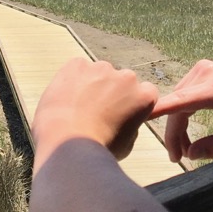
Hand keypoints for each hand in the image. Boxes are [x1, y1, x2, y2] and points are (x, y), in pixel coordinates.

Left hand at [32, 58, 159, 163]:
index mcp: (144, 96)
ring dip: (92, 85)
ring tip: (77, 108)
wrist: (68, 142)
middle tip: (96, 112)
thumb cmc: (99, 148)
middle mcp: (127, 77)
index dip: (133, 102)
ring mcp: (102, 68)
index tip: (123, 112)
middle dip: (112, 92)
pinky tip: (66, 98)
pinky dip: (73, 79)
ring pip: (99, 73)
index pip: (146, 92)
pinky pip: (78, 69)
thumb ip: (130, 125)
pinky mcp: (78, 64)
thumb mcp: (127, 144)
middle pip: (122, 80)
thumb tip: (123, 120)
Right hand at [151, 60, 212, 161]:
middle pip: (178, 105)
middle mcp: (208, 74)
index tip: (142, 115)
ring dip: (177, 126)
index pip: (184, 100)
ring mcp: (203, 68)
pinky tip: (187, 133)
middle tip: (177, 158)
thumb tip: (191, 155)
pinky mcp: (201, 69)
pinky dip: (182, 113)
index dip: (162, 109)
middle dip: (174, 134)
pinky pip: (183, 95)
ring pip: (177, 100)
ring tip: (185, 150)